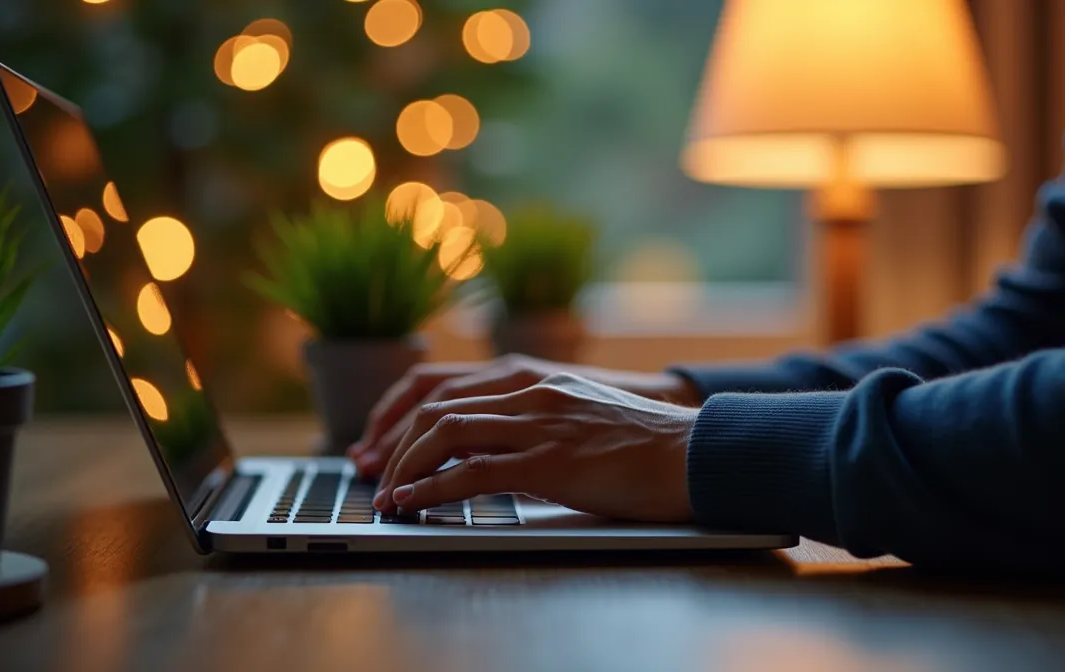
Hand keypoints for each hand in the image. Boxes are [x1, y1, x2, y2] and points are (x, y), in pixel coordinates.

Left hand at [371, 373, 697, 522]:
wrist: (694, 453)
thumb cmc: (644, 444)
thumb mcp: (579, 416)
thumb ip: (535, 420)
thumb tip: (490, 449)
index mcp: (533, 380)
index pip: (446, 388)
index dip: (401, 417)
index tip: (379, 445)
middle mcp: (529, 393)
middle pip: (435, 409)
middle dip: (391, 443)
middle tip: (369, 474)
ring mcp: (539, 424)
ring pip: (446, 434)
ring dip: (405, 467)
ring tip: (386, 496)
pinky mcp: (551, 462)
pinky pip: (474, 473)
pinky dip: (433, 490)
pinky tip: (413, 505)